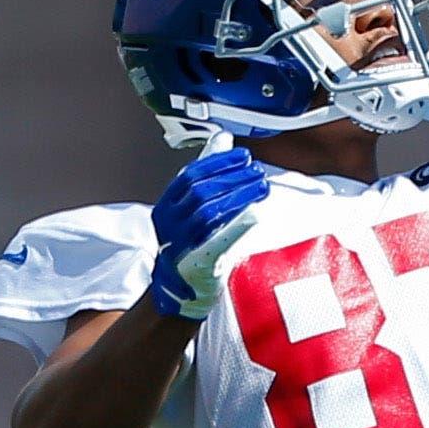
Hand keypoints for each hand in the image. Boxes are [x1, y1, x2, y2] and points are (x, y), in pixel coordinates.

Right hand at [145, 142, 271, 319]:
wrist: (176, 289)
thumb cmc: (189, 243)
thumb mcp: (190, 208)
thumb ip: (207, 174)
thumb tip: (223, 138)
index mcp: (166, 206)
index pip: (190, 175)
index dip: (218, 163)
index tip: (244, 155)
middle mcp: (168, 223)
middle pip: (200, 193)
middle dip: (232, 179)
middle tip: (258, 171)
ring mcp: (179, 244)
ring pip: (209, 214)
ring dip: (238, 197)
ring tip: (262, 187)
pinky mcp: (194, 263)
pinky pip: (216, 242)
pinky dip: (236, 227)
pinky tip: (256, 216)